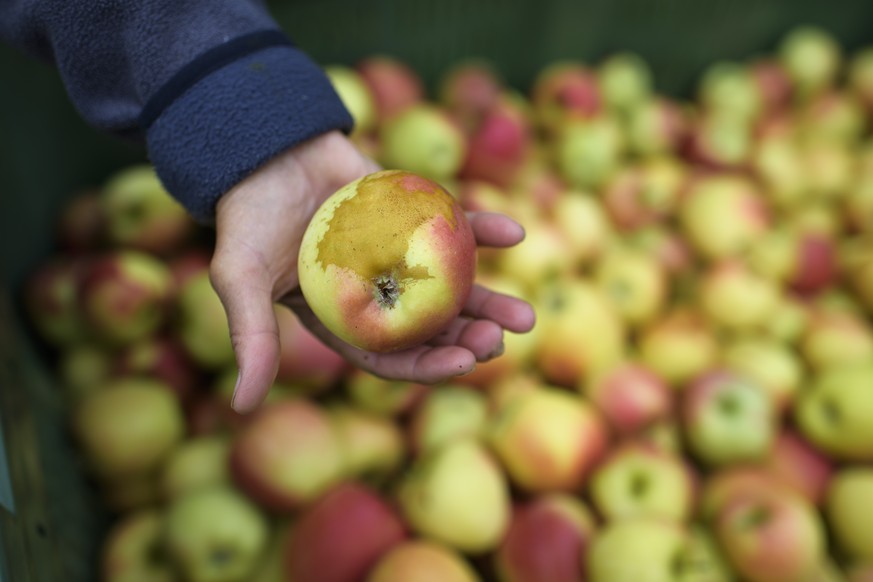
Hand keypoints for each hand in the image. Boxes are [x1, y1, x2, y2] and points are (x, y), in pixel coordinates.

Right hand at [210, 130, 534, 413]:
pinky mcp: (414, 216)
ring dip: (489, 300)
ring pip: (452, 286)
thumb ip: (250, 337)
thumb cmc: (248, 215)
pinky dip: (485, 229)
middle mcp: (379, 294)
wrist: (265, 149)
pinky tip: (515, 232)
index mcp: (343, 319)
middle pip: (431, 328)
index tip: (463, 364)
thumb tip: (241, 407)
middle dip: (467, 340)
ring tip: (526, 316)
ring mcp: (400, 256)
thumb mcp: (241, 277)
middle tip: (499, 341)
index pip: (391, 356)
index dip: (427, 365)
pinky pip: (455, 226)